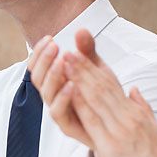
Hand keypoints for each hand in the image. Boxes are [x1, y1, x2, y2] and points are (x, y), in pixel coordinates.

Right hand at [28, 34, 95, 152]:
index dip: (39, 52)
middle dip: (44, 60)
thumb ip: (87, 51)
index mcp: (56, 82)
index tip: (49, 38)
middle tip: (55, 46)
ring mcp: (59, 111)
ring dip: (52, 76)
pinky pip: (58, 112)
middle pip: (37, 78)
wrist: (118, 127)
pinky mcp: (68, 126)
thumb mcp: (97, 69)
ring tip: (62, 62)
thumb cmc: (104, 97)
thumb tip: (81, 29)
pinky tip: (72, 85)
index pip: (37, 66)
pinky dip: (63, 98)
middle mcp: (53, 96)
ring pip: (45, 94)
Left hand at [59, 29, 156, 156]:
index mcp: (135, 113)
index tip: (82, 56)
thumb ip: (144, 108)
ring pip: (96, 99)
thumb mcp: (155, 129)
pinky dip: (81, 104)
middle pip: (102, 88)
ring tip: (66, 63)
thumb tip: (135, 89)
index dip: (95, 70)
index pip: (112, 86)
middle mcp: (127, 117)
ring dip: (79, 79)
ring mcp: (119, 130)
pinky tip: (71, 91)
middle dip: (83, 68)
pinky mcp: (112, 146)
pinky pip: (94, 121)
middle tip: (68, 51)